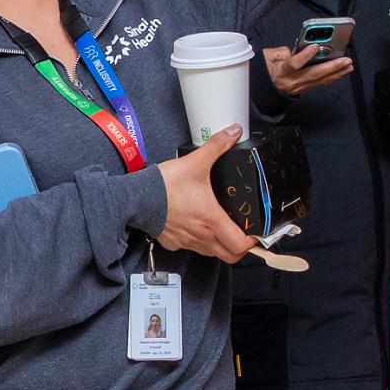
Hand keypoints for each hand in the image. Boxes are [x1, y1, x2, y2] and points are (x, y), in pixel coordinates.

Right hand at [154, 127, 258, 262]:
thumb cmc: (163, 186)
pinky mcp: (173, 242)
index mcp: (212, 219)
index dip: (252, 241)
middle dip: (239, 248)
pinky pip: (191, 248)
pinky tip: (196, 228)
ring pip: (211, 253)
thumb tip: (233, 133)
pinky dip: (198, 242)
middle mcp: (201, 235)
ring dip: (220, 246)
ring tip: (221, 230)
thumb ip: (217, 146)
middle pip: (230, 256)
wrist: (135, 198)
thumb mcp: (195, 162)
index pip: (241, 245)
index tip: (254, 231)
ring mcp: (186, 241)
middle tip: (242, 235)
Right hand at [263, 43, 352, 95]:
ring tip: (349, 65)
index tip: (315, 46)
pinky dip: (333, 77)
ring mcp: (300, 86)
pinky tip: (342, 72)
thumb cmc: (266, 68)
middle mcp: (292, 81)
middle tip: (345, 60)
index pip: (294, 64)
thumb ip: (283, 52)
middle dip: (331, 67)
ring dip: (337, 73)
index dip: (304, 55)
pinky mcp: (305, 88)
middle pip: (314, 74)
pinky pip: (321, 82)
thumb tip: (301, 49)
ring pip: (320, 80)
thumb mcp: (268, 57)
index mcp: (281, 71)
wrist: (264, 87)